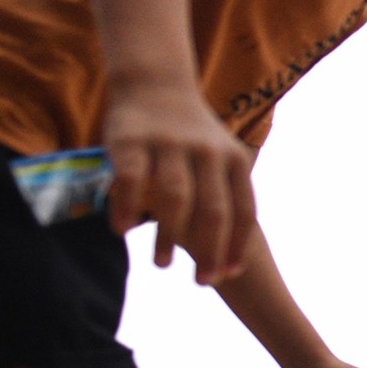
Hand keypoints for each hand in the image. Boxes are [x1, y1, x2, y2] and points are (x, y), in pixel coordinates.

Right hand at [103, 81, 255, 283]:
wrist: (156, 84)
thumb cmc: (192, 139)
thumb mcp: (221, 160)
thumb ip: (225, 198)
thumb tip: (231, 256)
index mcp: (234, 159)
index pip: (243, 210)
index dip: (236, 246)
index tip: (228, 275)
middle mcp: (207, 151)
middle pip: (213, 211)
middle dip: (210, 251)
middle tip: (201, 282)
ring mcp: (169, 144)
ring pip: (174, 199)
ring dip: (169, 237)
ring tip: (163, 264)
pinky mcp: (131, 139)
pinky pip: (130, 180)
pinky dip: (127, 208)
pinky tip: (123, 230)